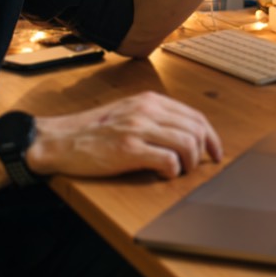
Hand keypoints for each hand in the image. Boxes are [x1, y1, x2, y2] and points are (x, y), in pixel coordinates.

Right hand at [29, 91, 222, 179]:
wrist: (60, 140)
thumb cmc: (93, 131)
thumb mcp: (128, 113)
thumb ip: (154, 118)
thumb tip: (184, 134)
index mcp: (150, 101)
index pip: (195, 116)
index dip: (211, 136)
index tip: (215, 152)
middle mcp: (147, 110)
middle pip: (196, 129)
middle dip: (203, 152)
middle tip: (197, 167)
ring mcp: (138, 128)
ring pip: (187, 144)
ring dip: (189, 164)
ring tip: (178, 172)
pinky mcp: (128, 149)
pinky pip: (168, 161)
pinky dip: (172, 172)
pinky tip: (163, 175)